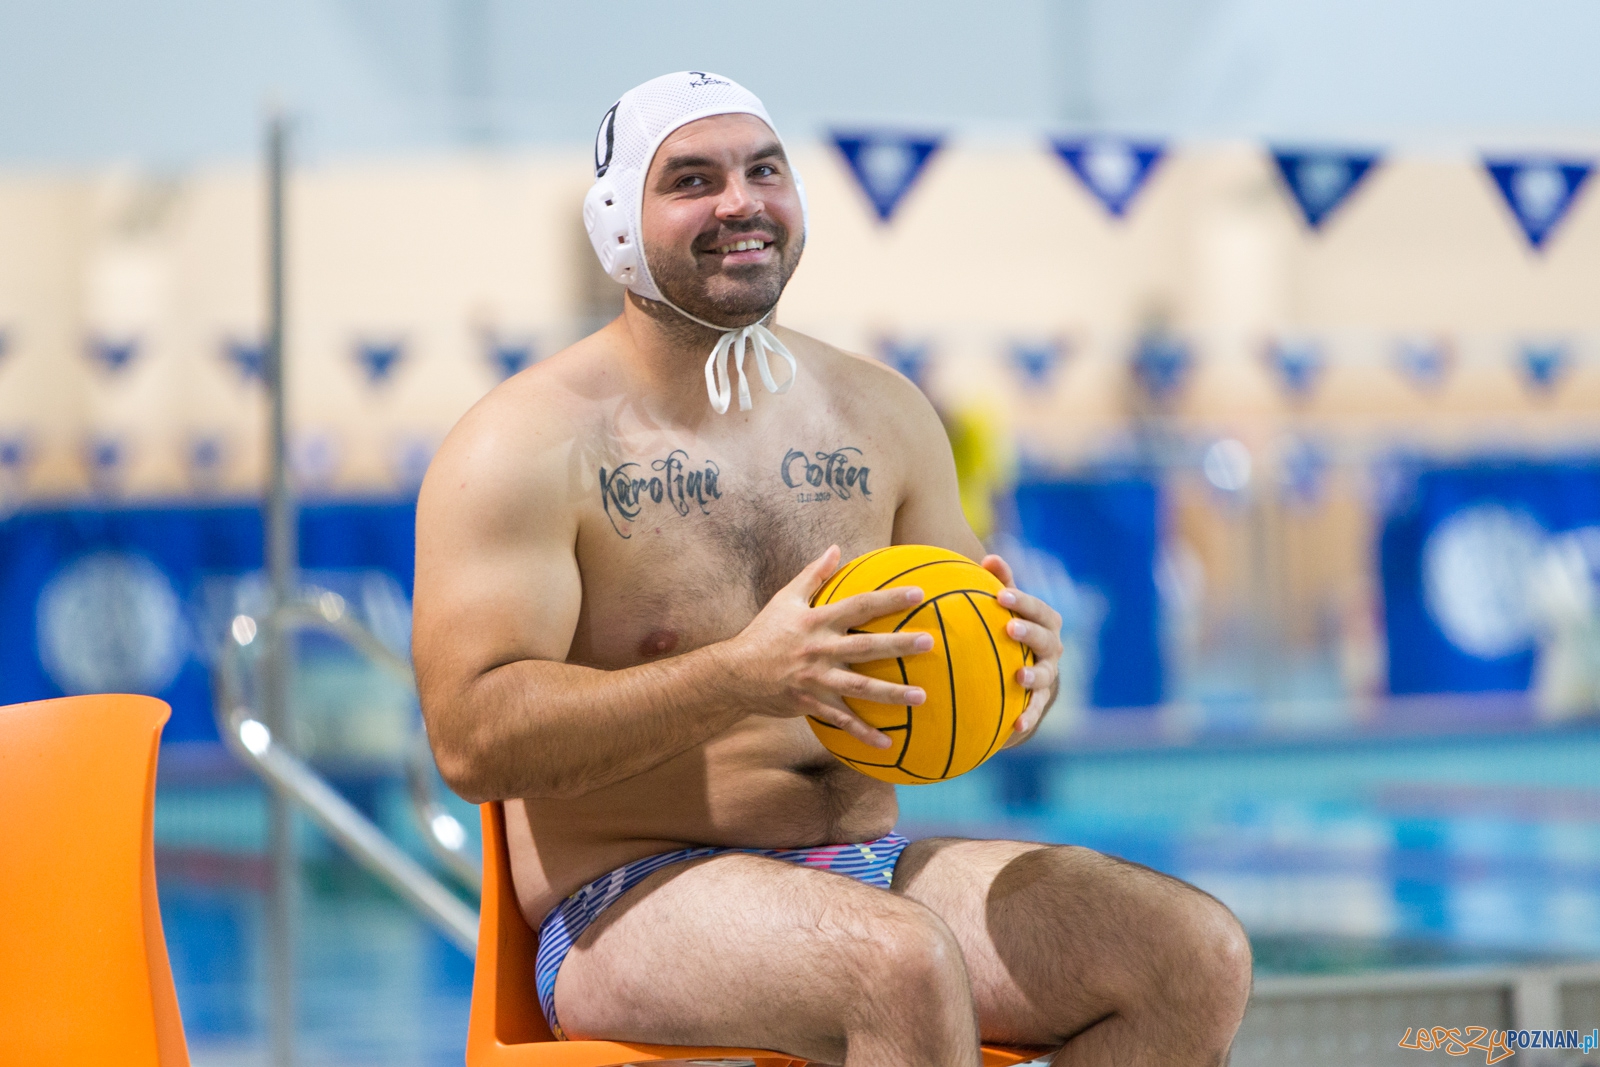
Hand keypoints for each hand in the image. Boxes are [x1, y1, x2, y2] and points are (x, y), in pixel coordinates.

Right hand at [725, 545, 934, 748]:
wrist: (734, 674)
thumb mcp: (786, 598)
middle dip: (899, 645)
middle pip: (866, 647)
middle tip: (929, 643)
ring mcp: (817, 679)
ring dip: (892, 694)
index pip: (858, 606)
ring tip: (922, 696)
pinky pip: (842, 721)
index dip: (888, 599)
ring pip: (860, 687)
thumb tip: (836, 548)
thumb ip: (814, 574)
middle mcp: (820, 649)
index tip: (918, 595)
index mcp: (817, 621)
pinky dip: (864, 734)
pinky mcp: (812, 704)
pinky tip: (889, 745)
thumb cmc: (764, 632)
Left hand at [982, 553, 1063, 747]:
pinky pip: (1036, 709)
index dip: (1024, 602)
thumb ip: (1001, 583)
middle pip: (1046, 639)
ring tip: (1019, 677)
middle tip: (1010, 628)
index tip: (1001, 596)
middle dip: (1030, 632)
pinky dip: (1028, 717)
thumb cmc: (1010, 629)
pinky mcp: (1039, 701)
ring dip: (1034, 676)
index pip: (1039, 609)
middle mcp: (1052, 648)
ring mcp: (1048, 675)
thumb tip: (988, 557)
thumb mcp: (1006, 607)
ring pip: (1046, 675)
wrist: (1022, 669)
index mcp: (1045, 623)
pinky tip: (1015, 726)